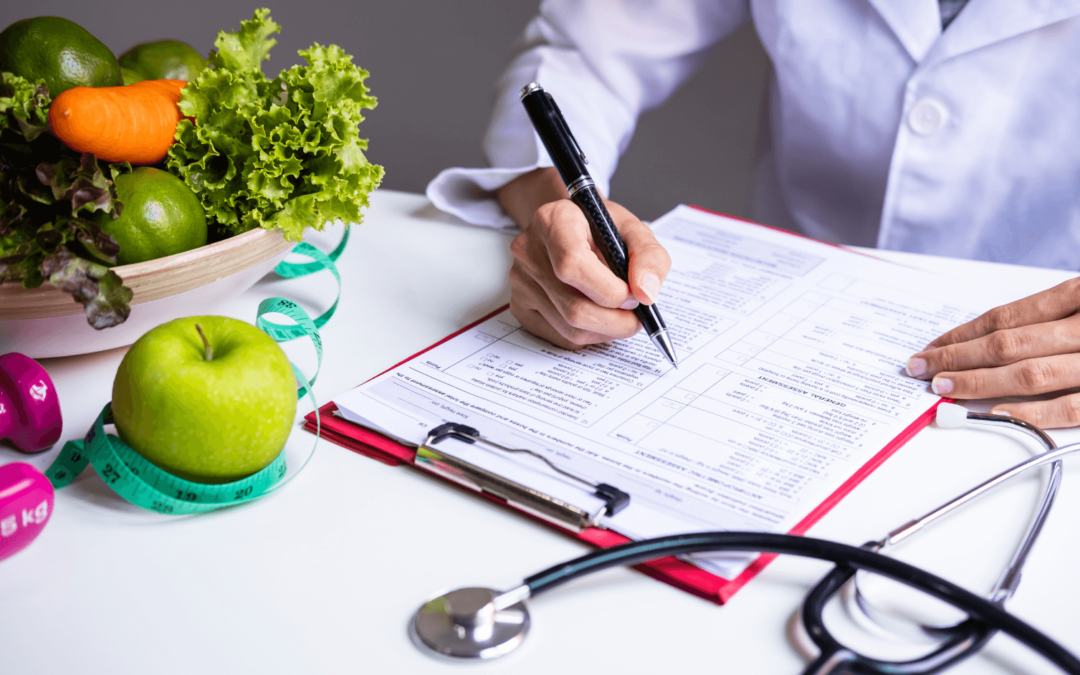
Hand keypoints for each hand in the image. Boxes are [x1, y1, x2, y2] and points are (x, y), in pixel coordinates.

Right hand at [497, 168, 670, 348]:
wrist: (568, 227)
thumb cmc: (599, 228)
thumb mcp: (632, 229)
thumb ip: (649, 256)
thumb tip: (646, 294)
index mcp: (552, 221)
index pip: (573, 265)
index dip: (610, 290)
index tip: (634, 295)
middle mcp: (528, 251)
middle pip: (574, 307)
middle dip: (616, 321)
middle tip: (636, 315)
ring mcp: (520, 281)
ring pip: (570, 329)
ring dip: (606, 331)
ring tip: (620, 315)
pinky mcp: (520, 306)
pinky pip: (560, 337)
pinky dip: (589, 335)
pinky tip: (599, 317)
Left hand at [905, 278, 1079, 427]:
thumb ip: (1049, 316)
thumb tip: (986, 339)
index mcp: (1078, 294)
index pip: (1007, 318)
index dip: (962, 335)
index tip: (931, 348)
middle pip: (1009, 344)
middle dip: (958, 358)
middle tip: (923, 368)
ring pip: (1031, 373)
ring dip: (982, 382)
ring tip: (946, 389)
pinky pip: (1070, 407)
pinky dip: (1033, 412)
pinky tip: (997, 412)